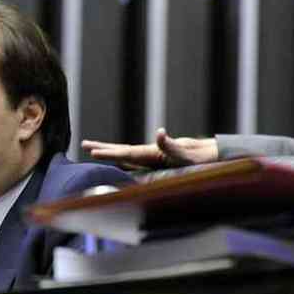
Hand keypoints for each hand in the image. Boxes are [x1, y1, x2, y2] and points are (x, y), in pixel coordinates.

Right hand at [81, 128, 218, 168]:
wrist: (211, 156)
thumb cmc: (200, 158)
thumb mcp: (186, 153)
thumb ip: (171, 144)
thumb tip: (160, 131)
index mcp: (152, 153)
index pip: (126, 153)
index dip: (109, 153)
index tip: (92, 152)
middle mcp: (150, 153)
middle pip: (122, 150)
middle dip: (103, 148)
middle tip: (83, 144)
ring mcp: (152, 157)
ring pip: (126, 155)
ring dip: (109, 152)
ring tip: (92, 150)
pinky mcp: (157, 162)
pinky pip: (134, 162)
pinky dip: (121, 161)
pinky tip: (116, 163)